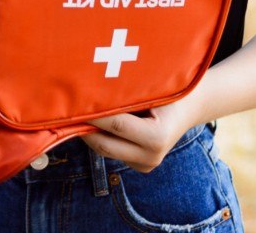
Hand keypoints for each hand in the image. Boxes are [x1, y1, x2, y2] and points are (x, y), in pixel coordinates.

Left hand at [80, 87, 206, 173]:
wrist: (190, 107)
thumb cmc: (170, 90)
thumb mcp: (151, 88)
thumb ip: (125, 94)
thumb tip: (90, 90)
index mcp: (156, 137)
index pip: (115, 125)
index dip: (92, 113)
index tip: (73, 100)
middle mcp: (151, 156)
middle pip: (104, 144)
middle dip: (82, 127)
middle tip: (64, 110)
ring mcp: (146, 165)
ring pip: (105, 149)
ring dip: (89, 133)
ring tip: (74, 113)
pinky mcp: (140, 167)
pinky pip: (112, 151)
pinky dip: (101, 136)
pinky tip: (91, 121)